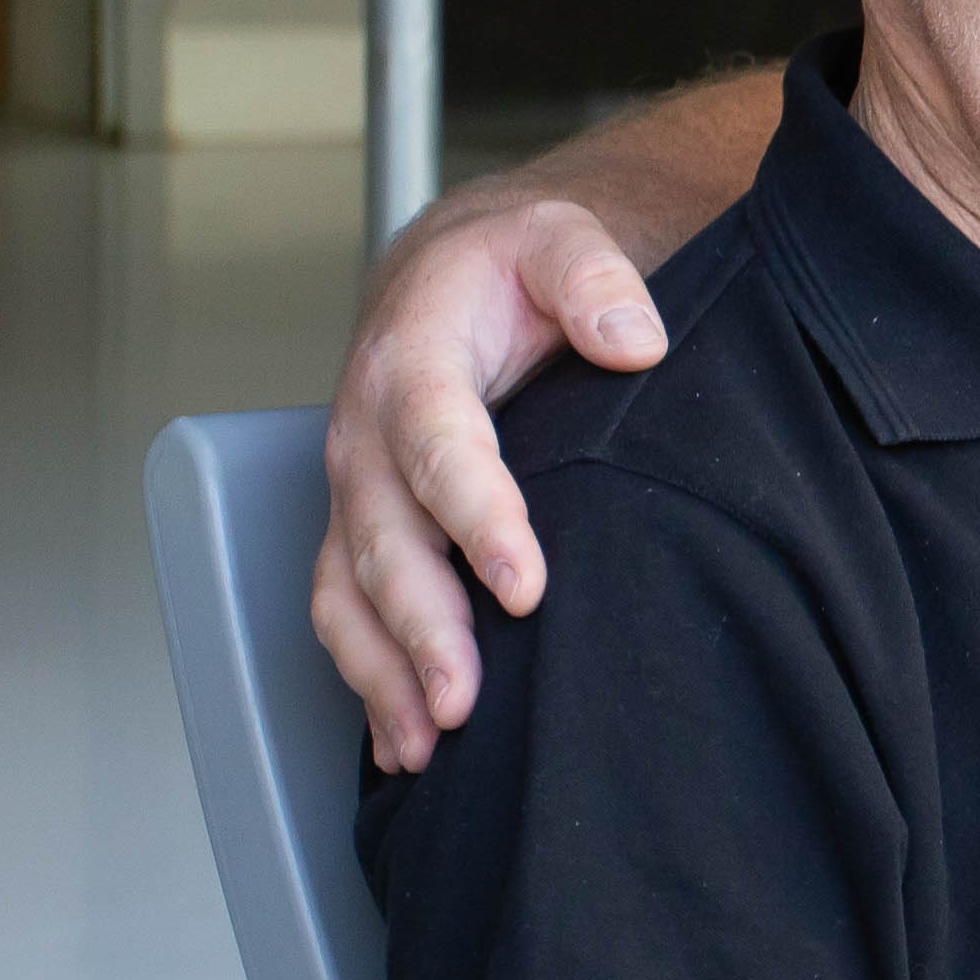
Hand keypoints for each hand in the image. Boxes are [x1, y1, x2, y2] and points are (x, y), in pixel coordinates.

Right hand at [312, 193, 670, 767]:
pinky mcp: (360, 530)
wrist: (447, 276)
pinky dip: (368, 682)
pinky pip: (345, 613)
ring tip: (431, 743)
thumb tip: (634, 338)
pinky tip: (406, 744)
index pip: (437, 445)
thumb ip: (593, 274)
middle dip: (420, 627)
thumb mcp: (558, 235)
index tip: (524, 584)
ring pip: (349, 592)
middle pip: (384, 542)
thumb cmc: (507, 268)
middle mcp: (366, 434)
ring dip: (384, 673)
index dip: (475, 518)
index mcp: (412, 361)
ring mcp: (356, 491)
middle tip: (466, 699)